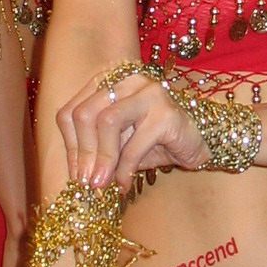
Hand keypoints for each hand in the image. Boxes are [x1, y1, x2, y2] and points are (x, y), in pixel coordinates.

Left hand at [57, 68, 208, 191]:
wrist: (196, 142)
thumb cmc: (153, 142)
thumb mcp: (116, 144)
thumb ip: (95, 150)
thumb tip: (78, 175)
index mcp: (109, 83)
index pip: (72, 111)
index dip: (70, 146)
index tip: (76, 175)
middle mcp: (127, 81)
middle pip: (86, 114)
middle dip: (84, 153)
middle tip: (86, 182)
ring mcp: (149, 92)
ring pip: (108, 121)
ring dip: (102, 159)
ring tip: (101, 184)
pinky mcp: (166, 112)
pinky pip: (134, 143)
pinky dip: (125, 169)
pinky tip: (124, 185)